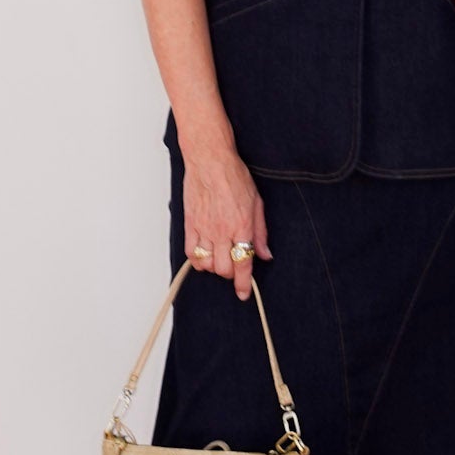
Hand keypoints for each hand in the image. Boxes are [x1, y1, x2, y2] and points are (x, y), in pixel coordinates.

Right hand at [182, 146, 272, 299]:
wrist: (210, 160)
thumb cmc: (234, 176)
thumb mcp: (257, 203)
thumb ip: (261, 232)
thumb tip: (265, 254)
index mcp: (242, 227)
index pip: (244, 265)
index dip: (244, 284)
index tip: (243, 293)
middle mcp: (222, 231)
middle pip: (224, 269)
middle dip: (230, 273)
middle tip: (234, 267)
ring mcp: (204, 229)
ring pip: (206, 264)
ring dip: (213, 267)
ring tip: (219, 259)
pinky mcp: (190, 224)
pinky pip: (190, 252)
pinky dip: (197, 260)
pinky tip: (203, 256)